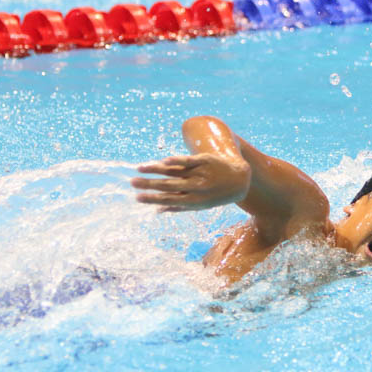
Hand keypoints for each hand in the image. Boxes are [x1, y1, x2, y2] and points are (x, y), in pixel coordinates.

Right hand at [131, 153, 250, 211]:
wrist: (240, 180)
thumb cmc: (216, 194)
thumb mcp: (201, 205)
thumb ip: (179, 207)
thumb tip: (157, 211)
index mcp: (193, 201)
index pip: (168, 199)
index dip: (152, 199)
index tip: (137, 197)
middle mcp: (195, 187)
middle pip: (168, 185)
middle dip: (149, 185)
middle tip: (132, 183)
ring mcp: (200, 173)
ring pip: (174, 171)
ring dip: (156, 170)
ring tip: (139, 168)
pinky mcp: (205, 160)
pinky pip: (189, 161)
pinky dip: (177, 161)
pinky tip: (164, 160)